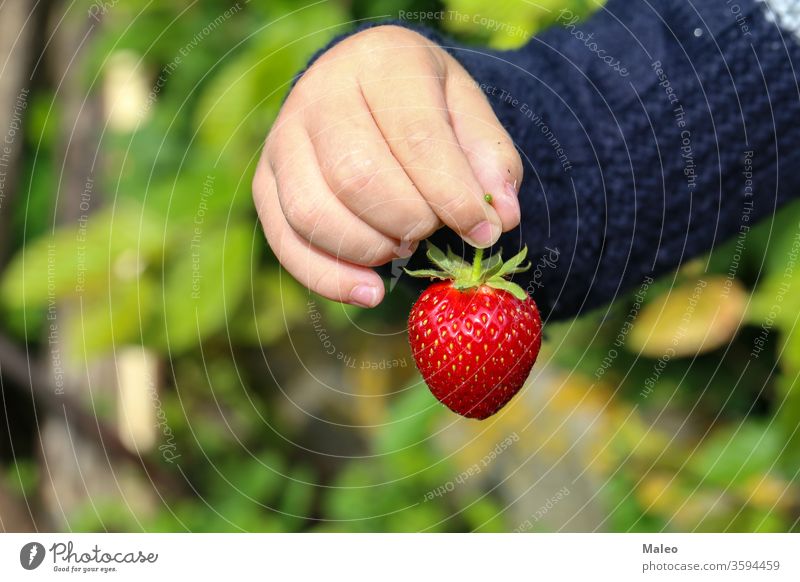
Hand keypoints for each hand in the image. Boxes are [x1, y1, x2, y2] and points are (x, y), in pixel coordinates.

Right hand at [252, 25, 522, 306]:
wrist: (361, 88)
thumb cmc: (422, 103)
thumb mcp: (467, 112)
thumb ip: (490, 160)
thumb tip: (502, 217)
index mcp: (381, 62)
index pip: (416, 137)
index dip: (454, 194)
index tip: (484, 229)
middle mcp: (320, 94)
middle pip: (358, 177)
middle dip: (408, 220)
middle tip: (431, 228)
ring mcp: (282, 139)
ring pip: (314, 213)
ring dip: (370, 248)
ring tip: (402, 245)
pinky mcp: (264, 182)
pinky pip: (286, 241)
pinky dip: (328, 278)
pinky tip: (370, 291)